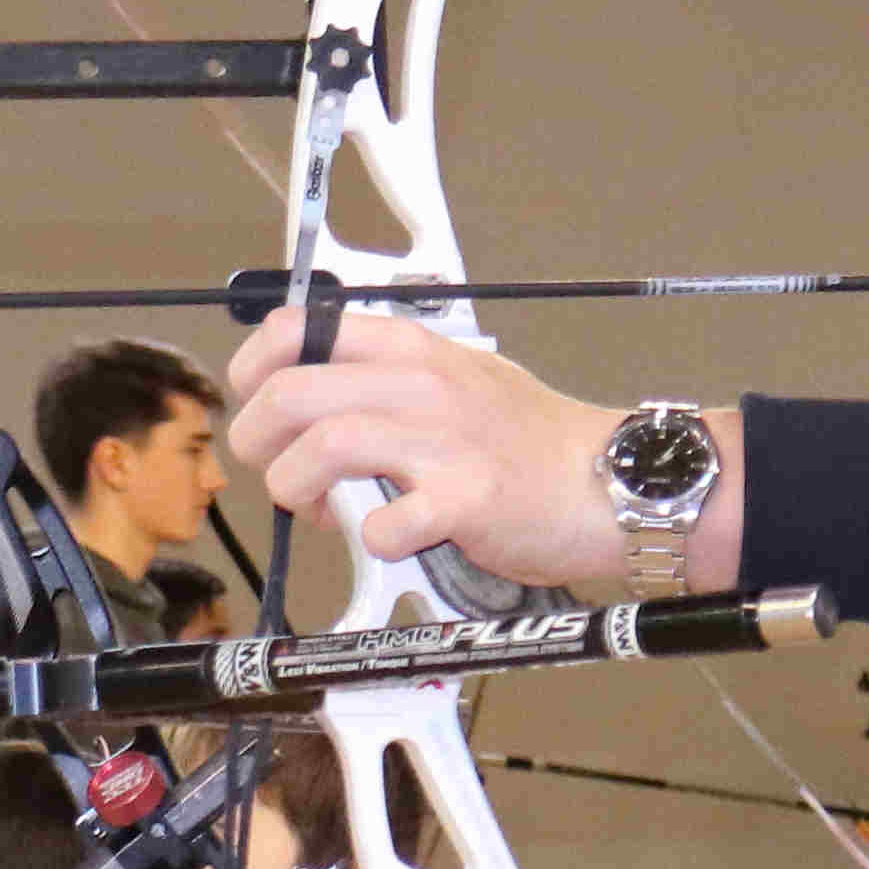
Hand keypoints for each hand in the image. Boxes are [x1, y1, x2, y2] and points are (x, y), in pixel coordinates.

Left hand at [225, 311, 727, 594]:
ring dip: (298, 489)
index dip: (253, 369)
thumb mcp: (459, 382)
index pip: (297, 329)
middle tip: (276, 476)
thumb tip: (317, 424)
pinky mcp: (467, 499)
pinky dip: (372, 539)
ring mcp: (443, 439)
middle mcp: (420, 384)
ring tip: (319, 512)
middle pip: (292, 393)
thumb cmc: (535, 444)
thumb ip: (388, 392)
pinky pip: (386, 522)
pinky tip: (390, 538)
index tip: (254, 406)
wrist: (614, 481)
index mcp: (411, 350)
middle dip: (258, 443)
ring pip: (324, 447)